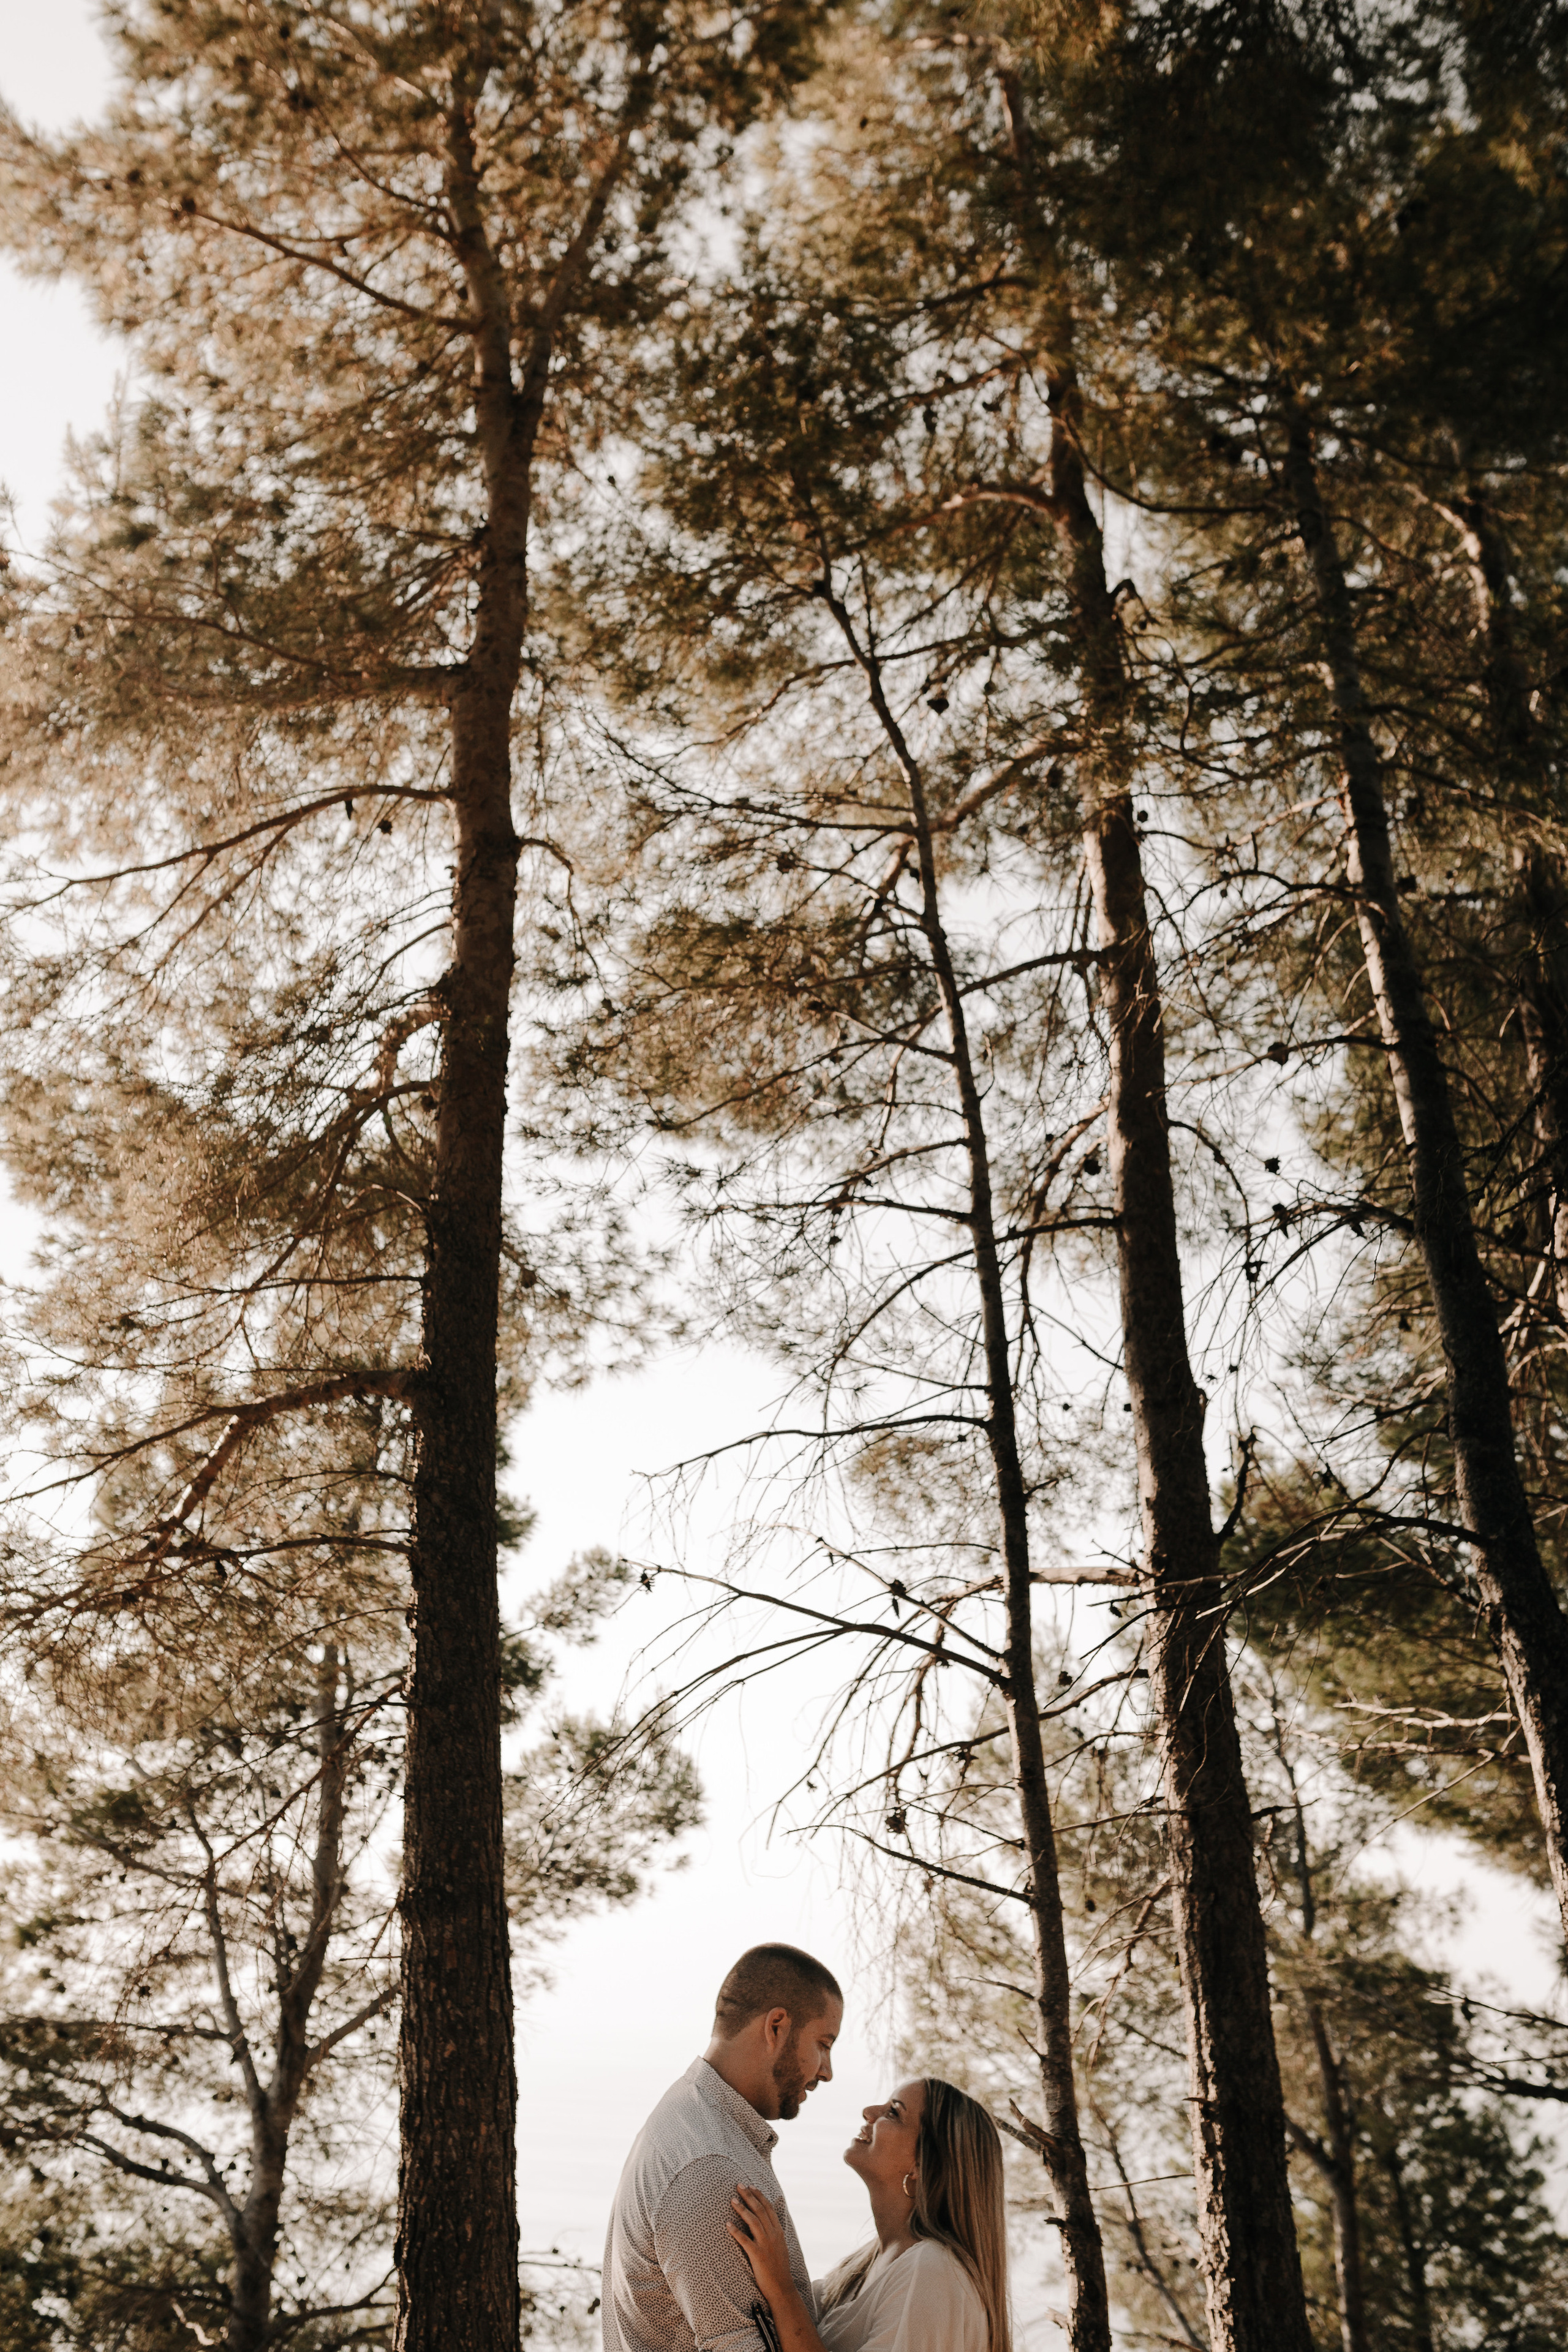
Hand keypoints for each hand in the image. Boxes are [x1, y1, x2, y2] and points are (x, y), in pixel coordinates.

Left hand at [727, 2182, 795, 2308]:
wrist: (781, 2287)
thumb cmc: (779, 2268)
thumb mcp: (781, 2246)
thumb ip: (774, 2234)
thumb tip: (767, 2223)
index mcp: (778, 2231)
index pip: (768, 2208)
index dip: (759, 2196)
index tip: (751, 2186)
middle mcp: (773, 2235)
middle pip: (760, 2210)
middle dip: (749, 2196)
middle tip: (739, 2185)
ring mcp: (766, 2244)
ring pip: (753, 2221)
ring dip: (742, 2208)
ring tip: (732, 2200)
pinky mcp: (757, 2255)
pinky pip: (745, 2240)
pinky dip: (735, 2231)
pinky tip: (727, 2224)